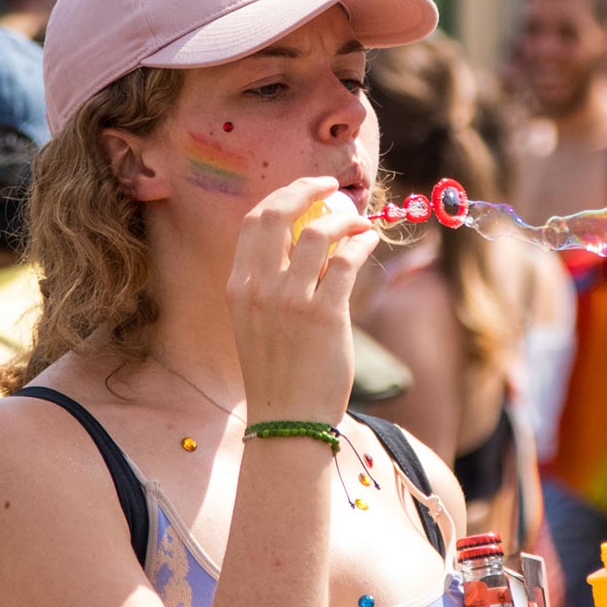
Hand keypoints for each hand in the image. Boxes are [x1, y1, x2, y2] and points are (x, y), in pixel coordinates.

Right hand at [229, 177, 378, 423]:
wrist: (286, 419)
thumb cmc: (277, 372)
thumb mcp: (257, 322)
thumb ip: (270, 282)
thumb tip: (305, 240)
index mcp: (238, 287)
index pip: (254, 222)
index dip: (282, 196)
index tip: (306, 189)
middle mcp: (259, 288)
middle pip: (278, 214)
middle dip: (307, 190)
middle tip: (331, 186)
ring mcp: (290, 301)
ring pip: (320, 233)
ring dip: (344, 219)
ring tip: (360, 223)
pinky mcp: (324, 316)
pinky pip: (346, 261)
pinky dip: (361, 243)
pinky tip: (368, 242)